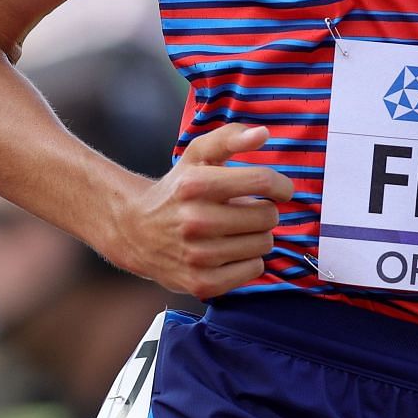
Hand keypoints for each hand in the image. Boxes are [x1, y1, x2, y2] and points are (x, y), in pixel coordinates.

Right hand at [103, 123, 290, 298]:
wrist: (136, 231)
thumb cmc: (177, 189)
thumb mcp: (197, 155)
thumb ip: (230, 138)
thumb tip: (263, 134)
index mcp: (196, 184)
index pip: (262, 181)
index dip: (281, 185)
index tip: (281, 190)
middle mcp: (195, 221)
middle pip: (267, 216)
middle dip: (265, 211)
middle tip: (247, 210)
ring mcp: (197, 256)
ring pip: (264, 244)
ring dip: (257, 236)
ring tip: (236, 230)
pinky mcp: (201, 283)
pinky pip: (254, 269)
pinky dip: (249, 260)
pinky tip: (231, 251)